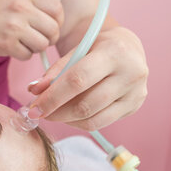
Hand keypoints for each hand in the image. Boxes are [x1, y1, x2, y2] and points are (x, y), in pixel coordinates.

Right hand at [0, 0, 64, 60]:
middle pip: (53, 29)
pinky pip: (27, 55)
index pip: (57, 9)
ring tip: (23, 43)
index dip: (58, 22)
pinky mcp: (6, 44)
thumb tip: (56, 20)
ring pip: (42, 44)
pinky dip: (22, 55)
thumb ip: (34, 5)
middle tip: (38, 40)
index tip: (50, 28)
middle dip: (49, 39)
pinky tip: (12, 48)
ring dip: (35, 48)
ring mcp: (14, 26)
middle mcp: (21, 8)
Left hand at [28, 26, 148, 130]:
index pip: (77, 80)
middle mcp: (131, 73)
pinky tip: (69, 116)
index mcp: (115, 52)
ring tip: (52, 113)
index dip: (52, 97)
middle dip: (56, 112)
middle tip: (39, 113)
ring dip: (66, 120)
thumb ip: (56, 70)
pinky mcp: (135, 106)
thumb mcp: (77, 49)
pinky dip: (79, 123)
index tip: (34, 109)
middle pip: (85, 104)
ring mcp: (136, 93)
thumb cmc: (98, 47)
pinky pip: (100, 123)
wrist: (129, 48)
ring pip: (92, 119)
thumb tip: (34, 91)